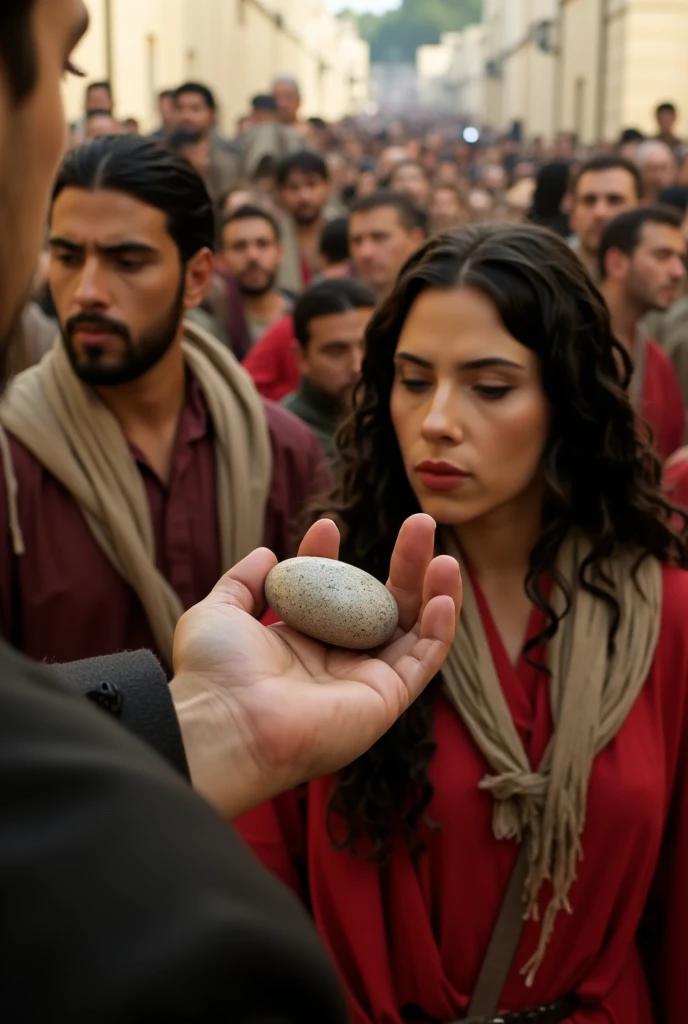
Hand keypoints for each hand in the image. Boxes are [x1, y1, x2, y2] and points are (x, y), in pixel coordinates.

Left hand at [170, 514, 460, 818]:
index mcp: (300, 643)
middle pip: (384, 605)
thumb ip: (244, 581)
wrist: (223, 721)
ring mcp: (364, 681)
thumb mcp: (221, 612)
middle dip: (406, 563)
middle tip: (420, 522)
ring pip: (414, 629)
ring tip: (444, 554)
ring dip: (434, 590)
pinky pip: (424, 660)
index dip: (332, 557)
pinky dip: (441, 627)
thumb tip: (267, 552)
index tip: (327, 525)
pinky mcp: (385, 700)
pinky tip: (443, 593)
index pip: (332, 593)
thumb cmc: (213, 673)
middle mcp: (336, 662)